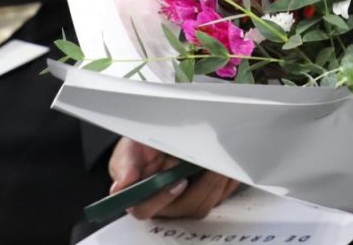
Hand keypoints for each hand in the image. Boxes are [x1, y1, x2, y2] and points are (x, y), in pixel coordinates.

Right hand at [108, 138, 240, 220]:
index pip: (146, 209)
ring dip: (217, 183)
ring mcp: (184, 205)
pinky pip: (219, 197)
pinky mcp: (203, 199)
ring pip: (204, 204)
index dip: (163, 197)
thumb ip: (126, 165)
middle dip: (203, 185)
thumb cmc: (140, 151)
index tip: (179, 181)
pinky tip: (229, 166)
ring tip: (222, 161)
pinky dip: (228, 182)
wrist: (156, 144)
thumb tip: (123, 183)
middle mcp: (163, 207)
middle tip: (213, 164)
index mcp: (139, 198)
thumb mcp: (127, 151)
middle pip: (185, 208)